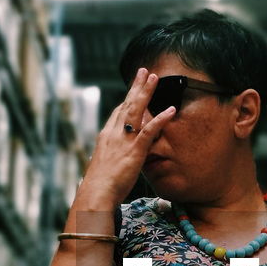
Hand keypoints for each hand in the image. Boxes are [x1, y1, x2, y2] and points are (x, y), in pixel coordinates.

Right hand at [79, 67, 175, 204]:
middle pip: (126, 104)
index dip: (126, 99)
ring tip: (155, 78)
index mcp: (106, 137)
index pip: (118, 113)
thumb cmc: (100, 186)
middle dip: (136, 86)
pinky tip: (170, 109)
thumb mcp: (105, 165)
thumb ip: (113, 156)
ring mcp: (124, 140)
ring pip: (136, 110)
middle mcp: (114, 133)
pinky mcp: (135, 150)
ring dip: (146, 92)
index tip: (134, 89)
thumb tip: (117, 156)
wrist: (96, 193)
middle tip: (144, 71)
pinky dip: (160, 119)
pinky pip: (149, 130)